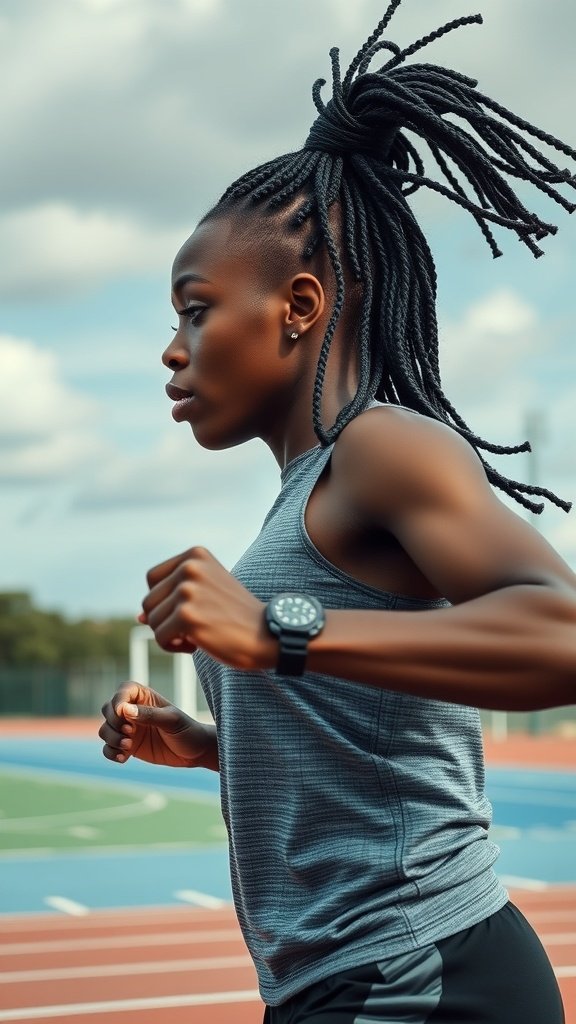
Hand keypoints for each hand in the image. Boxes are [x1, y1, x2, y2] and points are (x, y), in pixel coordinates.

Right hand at [99, 683, 214, 767]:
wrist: (194, 752)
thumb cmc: (187, 730)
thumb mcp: (172, 721)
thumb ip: (149, 715)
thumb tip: (125, 710)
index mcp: (145, 698)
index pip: (123, 690)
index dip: (118, 699)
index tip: (122, 712)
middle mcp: (133, 711)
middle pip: (108, 710)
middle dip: (113, 722)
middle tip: (130, 732)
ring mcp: (129, 729)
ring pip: (105, 729)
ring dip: (112, 738)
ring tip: (128, 747)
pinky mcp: (127, 746)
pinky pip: (108, 748)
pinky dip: (111, 752)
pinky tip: (123, 758)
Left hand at [139, 546, 276, 670]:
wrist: (268, 635)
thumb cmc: (237, 617)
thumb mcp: (207, 594)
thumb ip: (174, 598)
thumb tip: (139, 617)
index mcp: (195, 555)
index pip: (152, 579)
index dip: (164, 601)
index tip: (189, 612)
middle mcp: (190, 567)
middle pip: (149, 601)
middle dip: (165, 621)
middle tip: (194, 628)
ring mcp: (188, 590)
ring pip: (151, 621)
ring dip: (169, 635)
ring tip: (197, 636)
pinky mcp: (187, 615)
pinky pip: (159, 637)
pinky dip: (173, 647)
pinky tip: (197, 645)